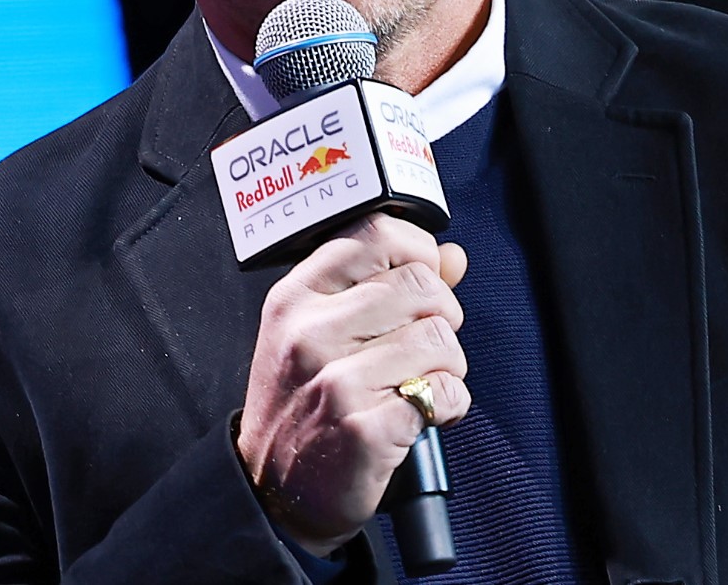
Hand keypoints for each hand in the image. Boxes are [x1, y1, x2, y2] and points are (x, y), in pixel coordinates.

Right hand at [235, 214, 470, 555]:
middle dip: (442, 314)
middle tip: (425, 344)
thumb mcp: (324, 332)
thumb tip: (453, 256)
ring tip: (421, 381)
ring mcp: (335, 382)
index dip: (417, 251)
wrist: (274, 493)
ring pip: (441, 339)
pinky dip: (451, 404)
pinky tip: (427, 413)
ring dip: (448, 364)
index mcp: (297, 297)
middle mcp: (310, 332)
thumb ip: (388, 284)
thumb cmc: (303, 403)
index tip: (422, 278)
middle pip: (421, 285)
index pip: (376, 234)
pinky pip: (444, 393)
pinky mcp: (365, 430)